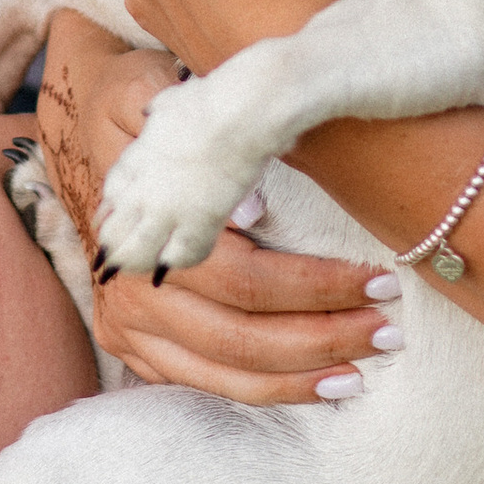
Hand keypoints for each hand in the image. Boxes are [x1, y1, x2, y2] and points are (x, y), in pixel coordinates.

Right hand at [35, 13, 394, 405]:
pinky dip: (268, 393)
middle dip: (324, 337)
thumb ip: (196, 134)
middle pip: (241, 335)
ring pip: (228, 374)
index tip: (380, 280)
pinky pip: (208, 387)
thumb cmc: (153, 120)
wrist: (93, 140)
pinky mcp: (134, 350)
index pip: (245, 279)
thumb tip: (250, 211)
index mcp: (145, 235)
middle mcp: (132, 293)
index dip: (318, 286)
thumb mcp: (155, 90)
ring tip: (365, 369)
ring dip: (303, 378)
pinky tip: (321, 386)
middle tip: (390, 331)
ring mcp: (129, 329)